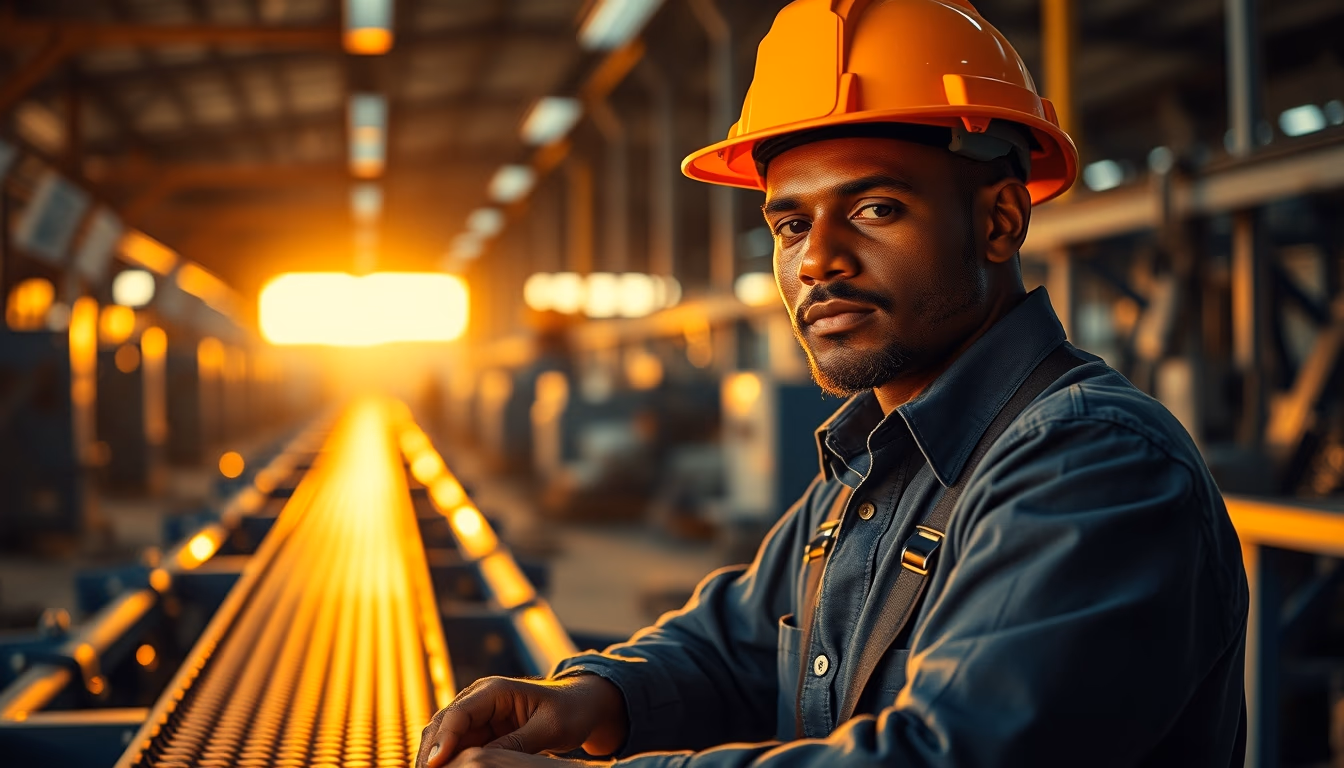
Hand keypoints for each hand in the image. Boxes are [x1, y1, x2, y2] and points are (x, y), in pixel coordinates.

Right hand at [417, 674, 628, 767]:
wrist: (581, 707)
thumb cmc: (570, 711)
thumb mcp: (549, 728)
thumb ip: (516, 743)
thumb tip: (481, 760)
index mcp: (493, 690)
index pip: (458, 714)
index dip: (443, 740)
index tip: (434, 764)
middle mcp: (478, 700)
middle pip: (442, 726)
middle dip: (431, 752)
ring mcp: (477, 717)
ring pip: (444, 739)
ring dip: (436, 758)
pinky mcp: (481, 733)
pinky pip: (457, 749)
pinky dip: (449, 762)